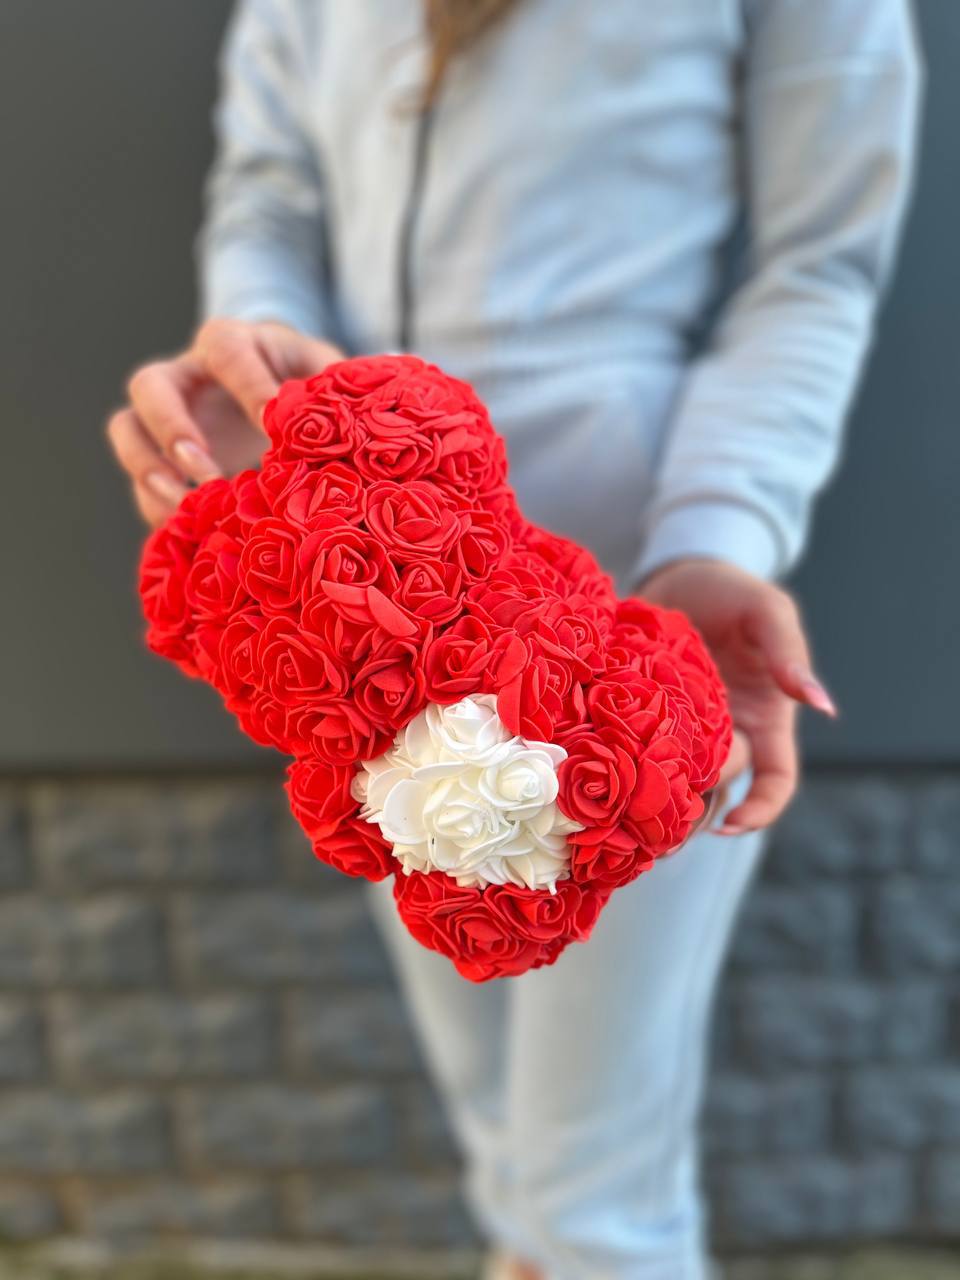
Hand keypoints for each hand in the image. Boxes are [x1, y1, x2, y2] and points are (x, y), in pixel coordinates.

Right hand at [106, 318, 343, 526]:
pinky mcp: (162, 463)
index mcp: (233, 344)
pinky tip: (188, 534)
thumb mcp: (330, 379)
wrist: (288, 409)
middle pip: (150, 385)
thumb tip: (375, 398)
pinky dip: (158, 509)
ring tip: (185, 507)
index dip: (247, 385)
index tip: (274, 427)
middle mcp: (187, 377)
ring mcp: (165, 420)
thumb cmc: (311, 387)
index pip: (228, 351)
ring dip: (149, 471)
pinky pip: (140, 484)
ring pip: (127, 430)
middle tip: (207, 470)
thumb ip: (340, 390)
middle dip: (172, 428)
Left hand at [639, 557, 836, 833]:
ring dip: (654, 808)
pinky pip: (634, 757)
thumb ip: (789, 654)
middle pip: (717, 793)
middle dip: (692, 816)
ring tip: (624, 827)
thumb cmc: (732, 591)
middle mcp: (725, 735)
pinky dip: (620, 772)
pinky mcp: (641, 721)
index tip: (728, 825)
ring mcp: (681, 732)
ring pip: (674, 786)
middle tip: (655, 826)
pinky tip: (596, 784)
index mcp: (764, 721)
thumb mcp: (767, 611)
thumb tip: (823, 705)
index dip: (759, 811)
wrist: (679, 572)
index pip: (774, 783)